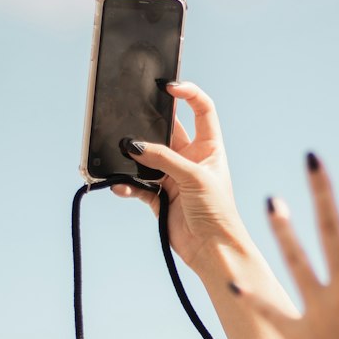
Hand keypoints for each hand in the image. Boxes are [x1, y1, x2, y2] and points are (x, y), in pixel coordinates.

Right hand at [112, 82, 244, 267]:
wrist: (213, 250)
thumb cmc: (217, 212)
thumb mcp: (194, 178)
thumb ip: (164, 158)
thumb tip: (133, 145)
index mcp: (209, 147)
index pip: (201, 109)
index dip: (188, 93)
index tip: (168, 87)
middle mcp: (190, 158)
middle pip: (167, 130)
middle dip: (149, 124)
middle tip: (133, 117)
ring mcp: (173, 176)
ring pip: (147, 157)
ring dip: (134, 157)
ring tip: (122, 154)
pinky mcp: (159, 196)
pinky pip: (137, 184)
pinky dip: (127, 185)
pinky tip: (120, 186)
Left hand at [229, 153, 338, 338]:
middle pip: (331, 233)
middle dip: (322, 192)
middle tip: (311, 158)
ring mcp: (316, 313)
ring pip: (297, 261)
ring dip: (284, 230)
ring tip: (272, 202)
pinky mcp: (295, 335)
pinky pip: (270, 310)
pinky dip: (253, 296)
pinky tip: (234, 278)